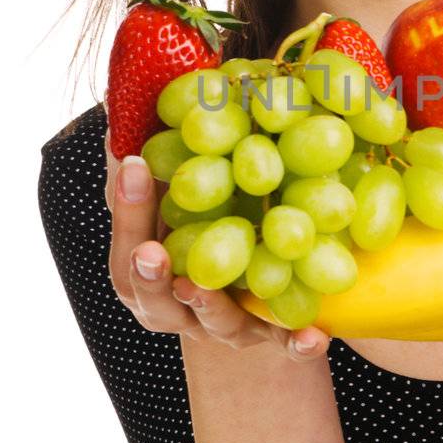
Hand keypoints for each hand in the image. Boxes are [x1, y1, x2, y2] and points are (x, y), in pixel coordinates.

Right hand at [103, 108, 330, 363]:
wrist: (243, 293)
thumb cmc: (200, 222)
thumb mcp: (177, 191)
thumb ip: (158, 157)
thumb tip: (136, 98)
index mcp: (145, 270)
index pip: (127, 240)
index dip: (128, 207)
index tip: (132, 164)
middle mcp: (177, 306)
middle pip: (156, 298)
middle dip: (151, 274)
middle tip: (151, 253)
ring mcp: (223, 326)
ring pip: (213, 324)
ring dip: (209, 308)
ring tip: (206, 291)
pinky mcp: (269, 335)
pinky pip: (282, 344)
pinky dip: (295, 343)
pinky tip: (315, 336)